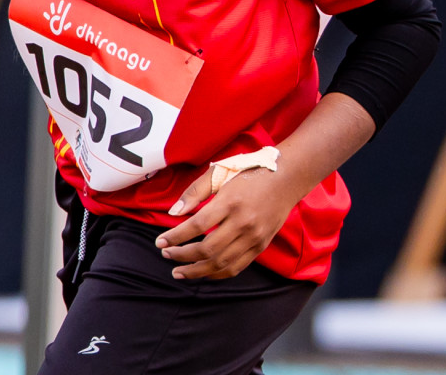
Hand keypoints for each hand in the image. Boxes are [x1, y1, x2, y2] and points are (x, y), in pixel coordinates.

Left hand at [155, 166, 302, 279]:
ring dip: (197, 271)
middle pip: (208, 249)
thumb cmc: (248, 172)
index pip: (197, 226)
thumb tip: (173, 213)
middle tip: (166, 255)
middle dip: (182, 256)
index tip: (160, 243)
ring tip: (178, 272)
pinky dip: (218, 273)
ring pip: (222, 263)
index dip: (175, 237)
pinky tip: (203, 272)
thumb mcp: (219, 173)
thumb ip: (194, 192)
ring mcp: (255, 237)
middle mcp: (244, 223)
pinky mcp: (261, 246)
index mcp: (230, 202)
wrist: (286, 179)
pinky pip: (237, 267)